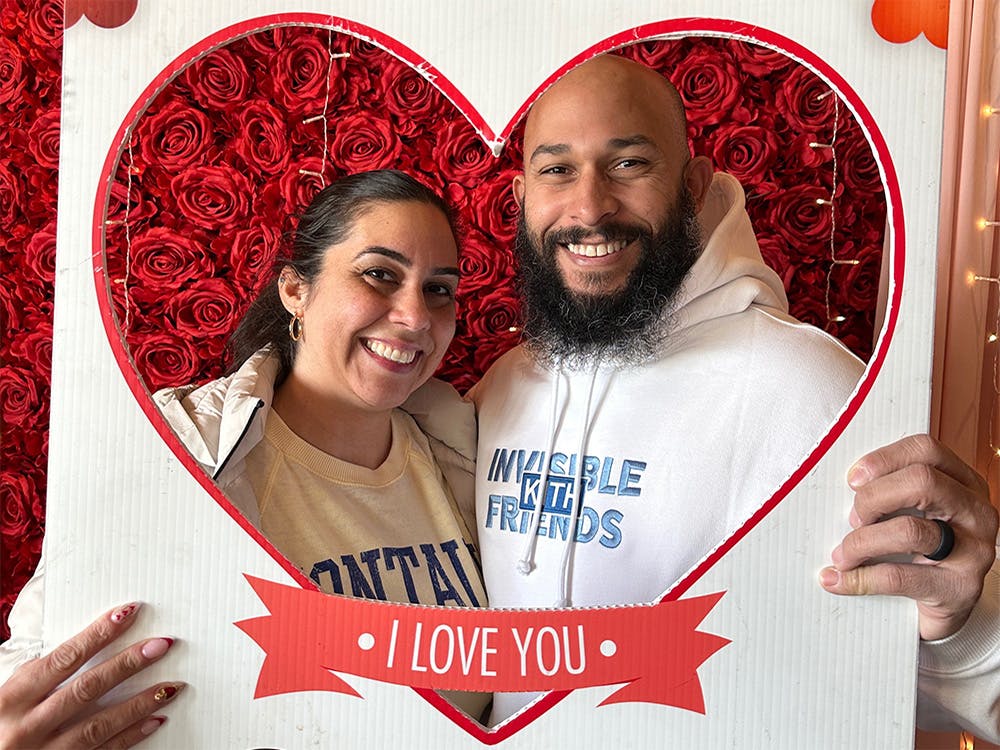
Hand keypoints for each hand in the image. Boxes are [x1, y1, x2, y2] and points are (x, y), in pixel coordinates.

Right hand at [0, 603, 182, 748]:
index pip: (64, 658)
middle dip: (128, 664)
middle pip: (87, 688)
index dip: (99, 634)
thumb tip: (87, 645)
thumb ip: (41, 676)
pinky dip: (131, 735)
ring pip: (99, 724)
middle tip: (160, 645)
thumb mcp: (7, 697)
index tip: (128, 613)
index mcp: (13, 699)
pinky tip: (155, 719)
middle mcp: (28, 726)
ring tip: (171, 686)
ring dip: (140, 703)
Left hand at [819, 434, 998, 639]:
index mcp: (964, 484)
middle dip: (873, 498)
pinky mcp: (959, 589)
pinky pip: (899, 577)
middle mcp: (976, 513)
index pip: (927, 451)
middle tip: (853, 518)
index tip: (853, 479)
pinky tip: (838, 579)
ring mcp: (974, 552)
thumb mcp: (915, 513)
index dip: (884, 459)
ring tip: (843, 554)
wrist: (946, 607)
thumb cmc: (921, 552)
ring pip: (910, 530)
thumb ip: (891, 493)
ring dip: (862, 541)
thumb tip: (846, 486)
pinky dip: (860, 578)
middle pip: (922, 482)